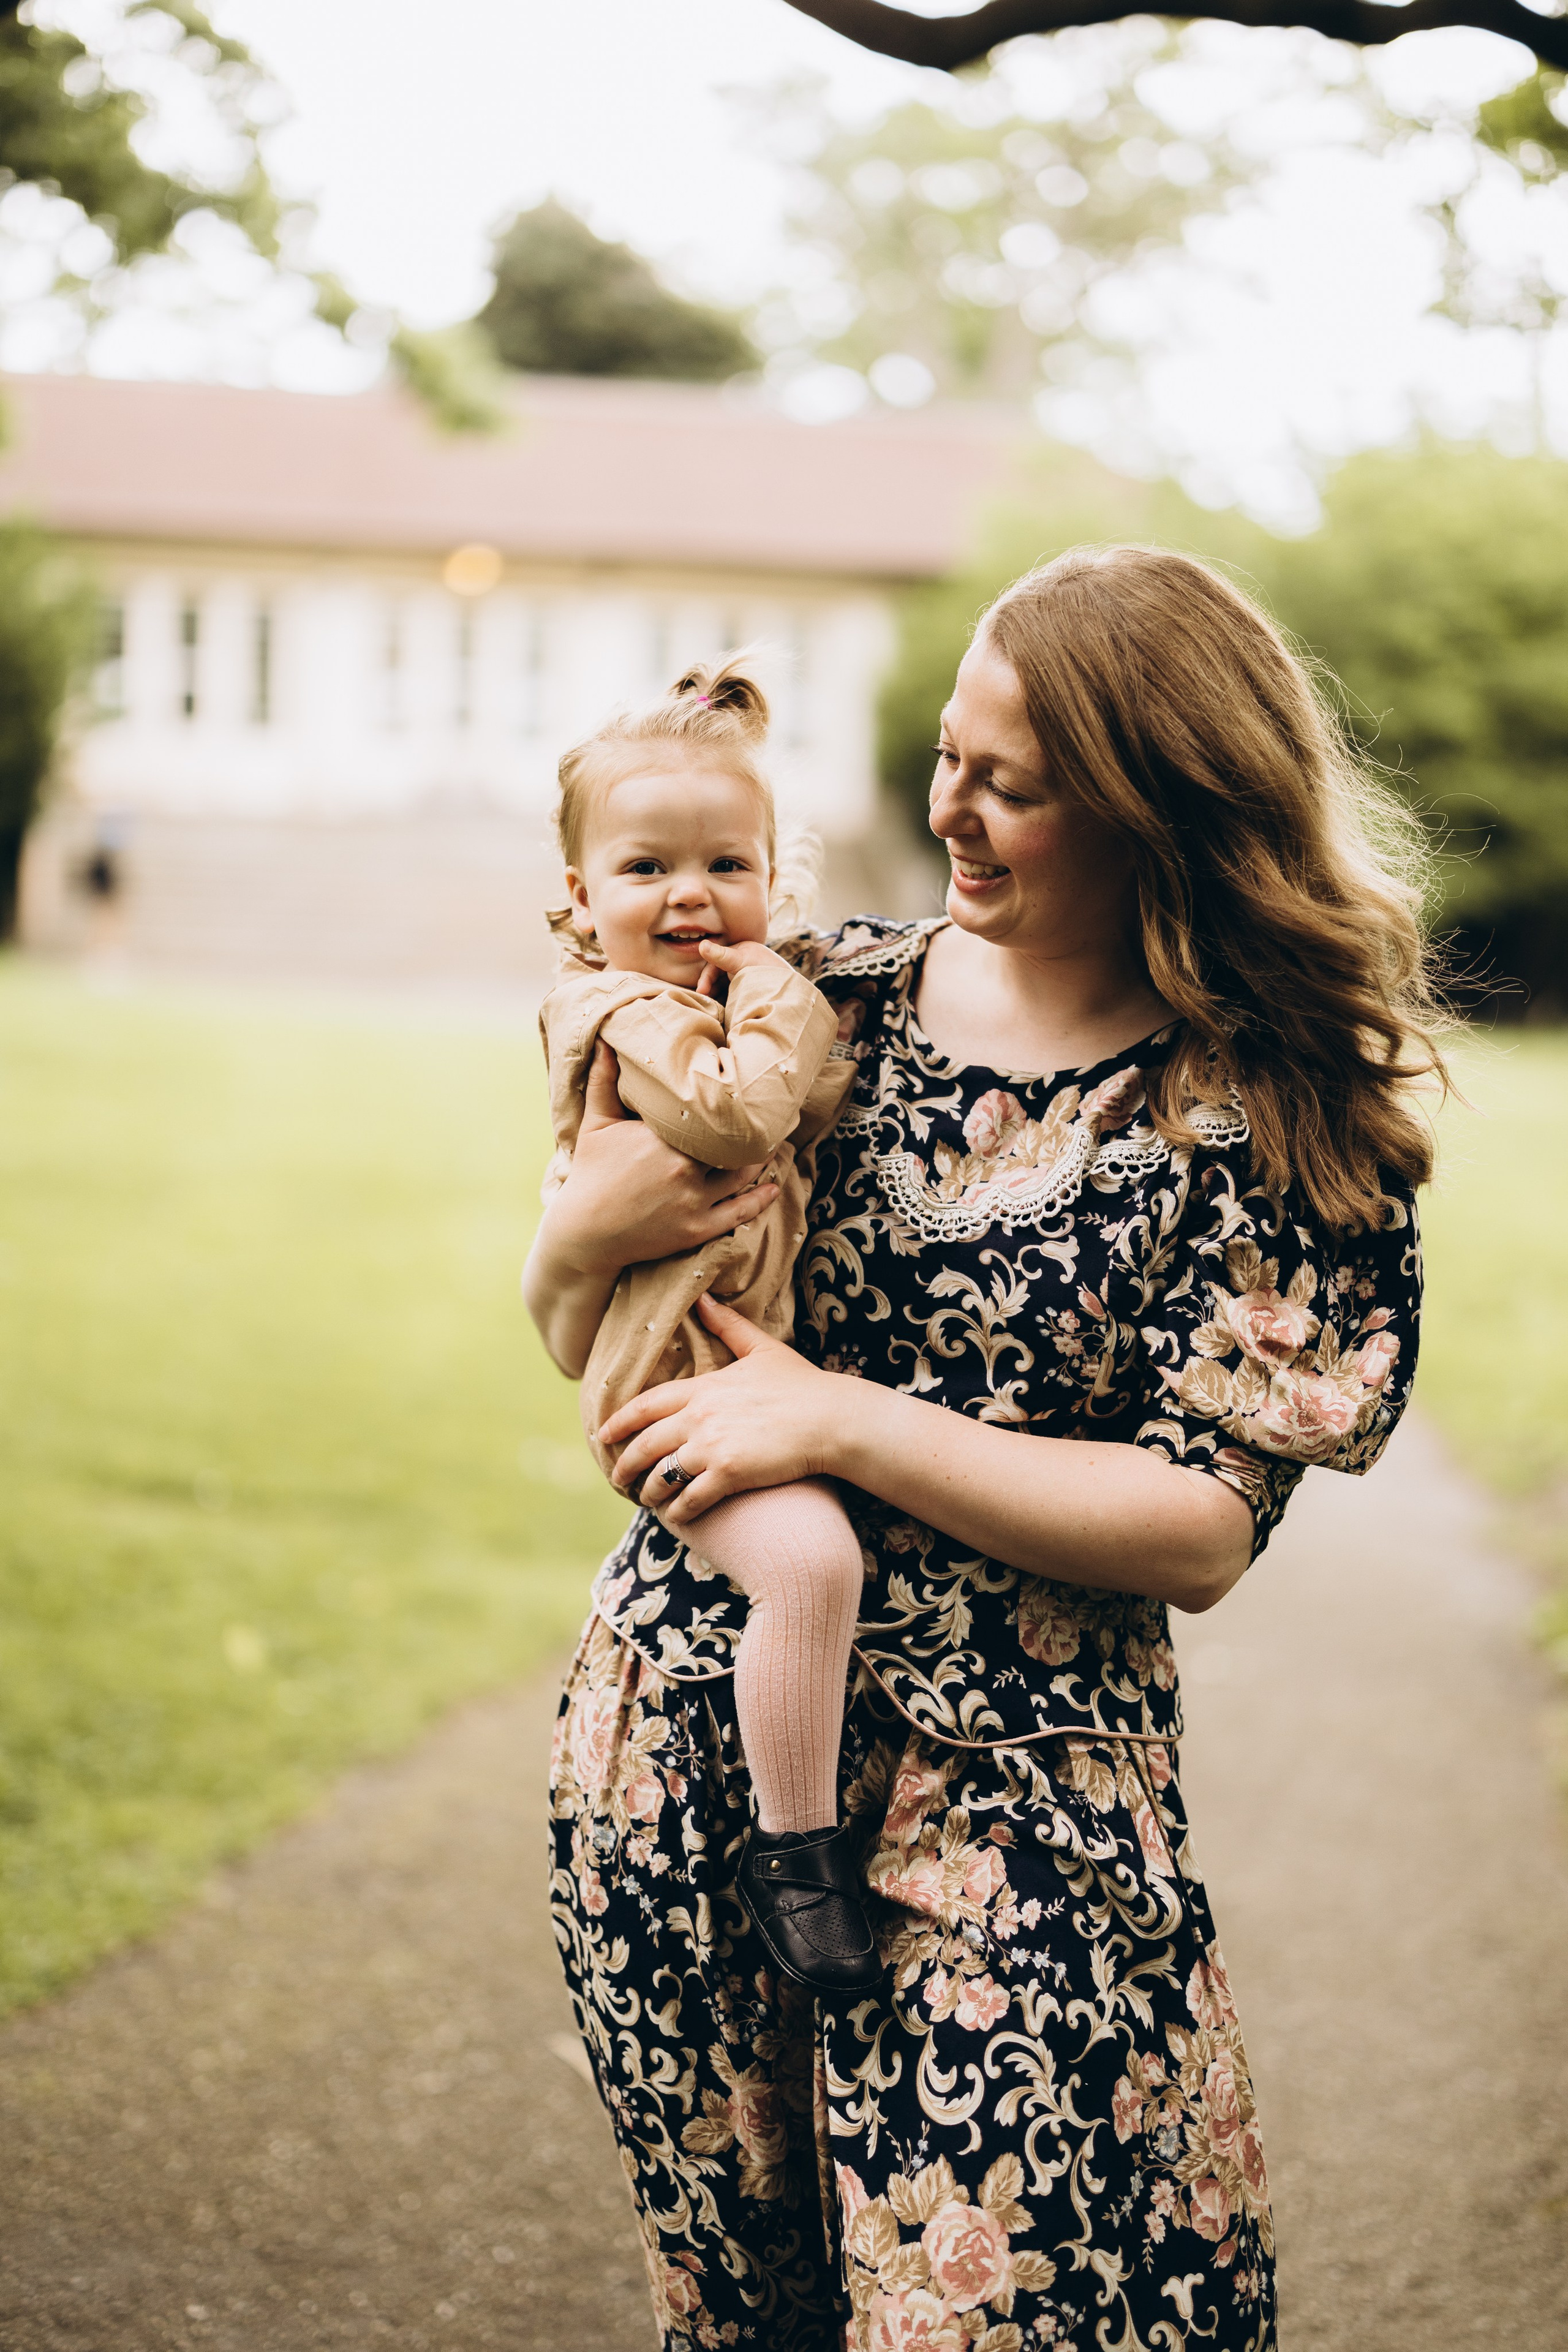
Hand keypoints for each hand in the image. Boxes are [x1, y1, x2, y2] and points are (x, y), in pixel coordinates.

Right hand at [552, 1043, 778, 1274]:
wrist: (584, 1233)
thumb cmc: (590, 1174)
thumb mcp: (595, 1123)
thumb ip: (603, 1081)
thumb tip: (604, 1040)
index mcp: (662, 1136)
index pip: (706, 1112)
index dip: (724, 1099)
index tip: (740, 1086)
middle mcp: (682, 1167)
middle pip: (729, 1141)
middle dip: (748, 1127)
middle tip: (770, 1112)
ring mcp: (692, 1200)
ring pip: (740, 1173)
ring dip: (760, 1158)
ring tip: (772, 1142)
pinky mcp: (697, 1228)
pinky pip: (739, 1212)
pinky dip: (760, 1199)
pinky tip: (775, 1187)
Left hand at [601, 1295, 849, 1520]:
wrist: (831, 1419)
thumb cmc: (801, 1384)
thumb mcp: (762, 1348)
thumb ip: (728, 1326)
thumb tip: (704, 1298)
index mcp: (703, 1388)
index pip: (646, 1405)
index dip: (620, 1422)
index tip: (603, 1435)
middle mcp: (699, 1417)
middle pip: (646, 1444)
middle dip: (626, 1464)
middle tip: (618, 1476)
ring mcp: (712, 1447)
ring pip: (663, 1476)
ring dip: (649, 1491)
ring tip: (646, 1499)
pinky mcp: (729, 1474)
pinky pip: (690, 1498)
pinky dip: (678, 1510)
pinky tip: (675, 1515)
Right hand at [695, 935, 787, 998]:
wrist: (790, 991)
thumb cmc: (766, 970)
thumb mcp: (741, 961)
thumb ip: (720, 955)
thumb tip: (701, 944)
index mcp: (741, 951)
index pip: (715, 964)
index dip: (706, 977)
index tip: (702, 991)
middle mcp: (743, 963)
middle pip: (718, 976)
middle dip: (710, 988)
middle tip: (704, 1001)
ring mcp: (747, 978)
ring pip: (724, 987)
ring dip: (717, 996)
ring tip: (712, 1007)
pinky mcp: (750, 992)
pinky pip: (733, 996)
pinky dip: (726, 1002)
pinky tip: (722, 1010)